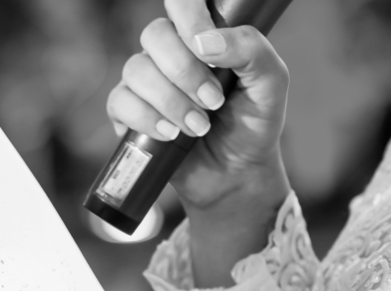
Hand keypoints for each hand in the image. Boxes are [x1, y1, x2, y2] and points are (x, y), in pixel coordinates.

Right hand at [107, 0, 289, 212]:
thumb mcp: (270, 83)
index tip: (204, 45)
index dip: (187, 15)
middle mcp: (169, 54)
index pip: (182, 3)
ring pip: (137, 71)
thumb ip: (251, 50)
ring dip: (170, 101)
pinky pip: (120, 102)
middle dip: (184, 72)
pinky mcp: (128, 114)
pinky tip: (171, 135)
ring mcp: (145, 83)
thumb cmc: (252, 124)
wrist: (235, 174)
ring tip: (197, 127)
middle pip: (155, 35)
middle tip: (213, 102)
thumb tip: (204, 42)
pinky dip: (146, 119)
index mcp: (201, 36)